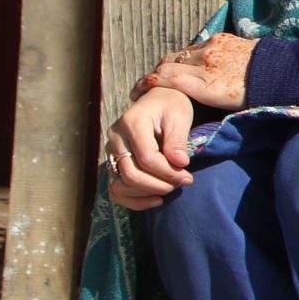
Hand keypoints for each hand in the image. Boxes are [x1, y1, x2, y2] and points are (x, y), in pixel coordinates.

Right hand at [104, 87, 196, 209]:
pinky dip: (134, 200)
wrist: (158, 100)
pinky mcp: (112, 163)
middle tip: (181, 183)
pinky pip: (115, 190)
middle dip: (159, 184)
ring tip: (170, 188)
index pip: (147, 157)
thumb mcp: (180, 116)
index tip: (188, 177)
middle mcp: (115, 138)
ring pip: (120, 185)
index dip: (168, 172)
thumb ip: (177, 140)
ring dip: (147, 193)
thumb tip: (180, 163)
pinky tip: (156, 199)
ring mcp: (110, 152)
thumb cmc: (171, 105)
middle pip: (131, 174)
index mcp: (132, 122)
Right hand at [139, 35, 255, 111]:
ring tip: (163, 74)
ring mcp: (213, 48)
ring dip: (169, 63)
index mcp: (206, 85)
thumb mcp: (221, 103)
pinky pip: (195, 46)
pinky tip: (186, 62)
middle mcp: (206, 63)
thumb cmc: (251, 94)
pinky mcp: (220, 38)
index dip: (146, 84)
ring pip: (180, 54)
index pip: (165, 79)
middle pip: (167, 64)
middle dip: (153, 74)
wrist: (279, 70)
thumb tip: (176, 93)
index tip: (137, 91)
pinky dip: (187, 55)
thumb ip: (197, 94)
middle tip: (145, 84)